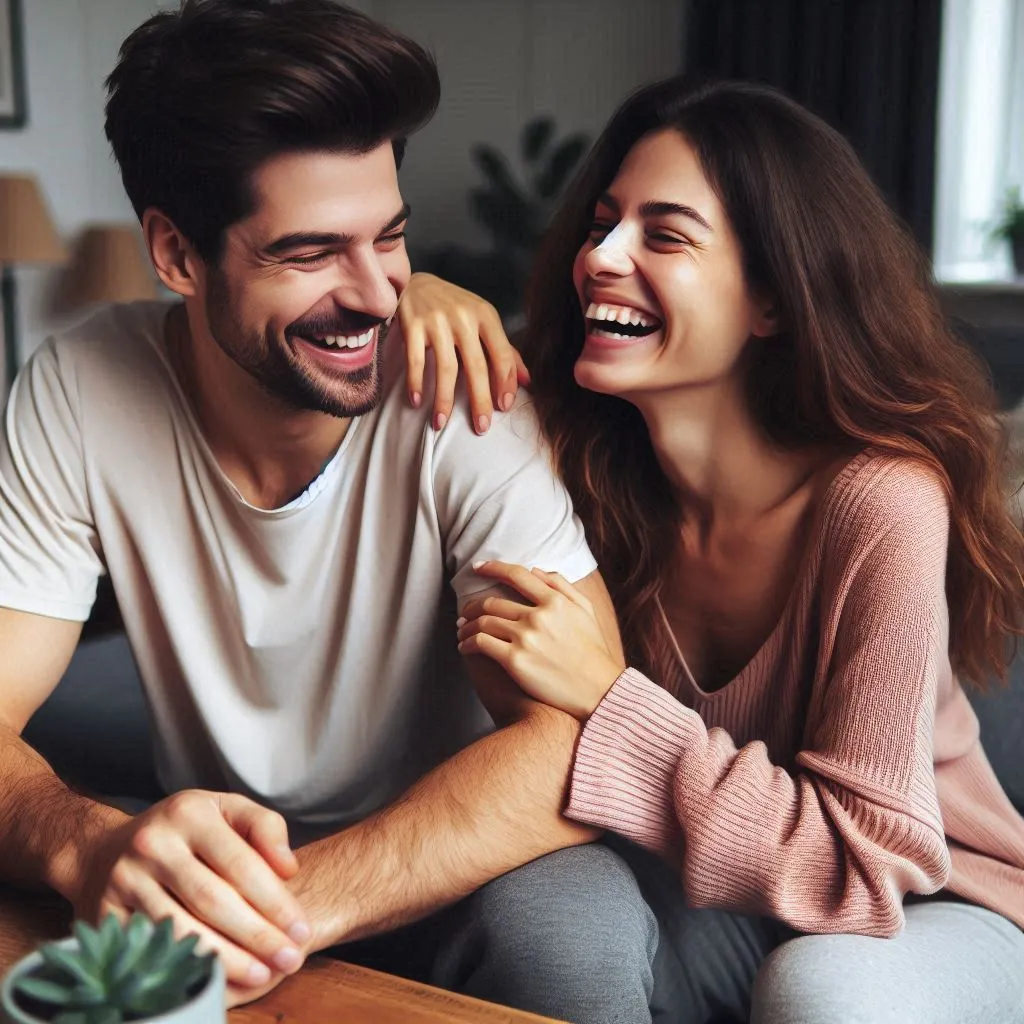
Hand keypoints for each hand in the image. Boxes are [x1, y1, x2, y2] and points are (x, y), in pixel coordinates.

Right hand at [70, 790, 312, 998]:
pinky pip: (152, 950)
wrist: (103, 851)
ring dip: (226, 959)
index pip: (241, 863)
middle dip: (257, 934)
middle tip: (291, 959)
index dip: (275, 901)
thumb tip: (289, 868)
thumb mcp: (225, 810)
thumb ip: (264, 828)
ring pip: (182, 930)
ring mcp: (124, 881)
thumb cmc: (183, 833)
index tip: (302, 929)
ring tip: (263, 975)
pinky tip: (217, 981)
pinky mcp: (104, 917)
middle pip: (212, 900)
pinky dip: (186, 968)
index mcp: (188, 813)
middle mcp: (152, 844)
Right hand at [398, 273, 529, 432]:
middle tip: (481, 427)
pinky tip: (417, 402)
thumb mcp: (483, 321)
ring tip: (441, 423)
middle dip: (480, 400)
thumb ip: (505, 350)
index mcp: (486, 316)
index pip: (502, 354)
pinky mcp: (413, 326)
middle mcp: (464, 317)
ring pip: (446, 368)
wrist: (415, 283)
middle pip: (476, 366)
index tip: (504, 407)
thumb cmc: (455, 308)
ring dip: (444, 400)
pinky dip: (416, 383)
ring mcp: (437, 321)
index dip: (506, 383)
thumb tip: (528, 381)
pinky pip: (416, 361)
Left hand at [456, 561, 624, 719]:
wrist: (598, 691)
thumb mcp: (586, 611)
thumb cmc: (593, 652)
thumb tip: (535, 570)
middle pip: (493, 602)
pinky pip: (481, 644)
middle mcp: (538, 616)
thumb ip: (562, 586)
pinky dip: (468, 643)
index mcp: (555, 601)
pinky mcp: (515, 661)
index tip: (477, 567)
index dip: (492, 568)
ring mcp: (525, 638)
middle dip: (473, 605)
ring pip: (483, 622)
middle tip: (465, 611)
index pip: (516, 575)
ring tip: (462, 630)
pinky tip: (465, 646)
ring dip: (467, 625)